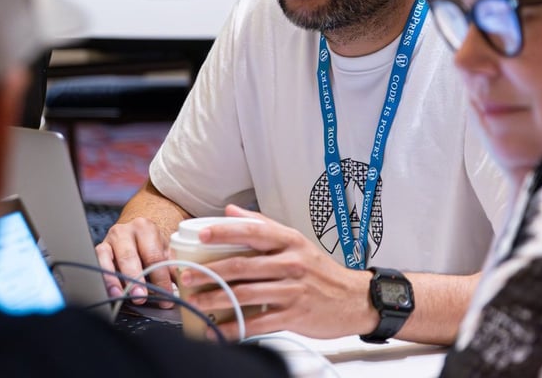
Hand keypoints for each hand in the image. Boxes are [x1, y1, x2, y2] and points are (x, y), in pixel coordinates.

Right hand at [94, 217, 175, 307]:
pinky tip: (110, 291)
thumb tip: (181, 282)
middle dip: (135, 278)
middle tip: (141, 296)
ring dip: (114, 279)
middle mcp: (124, 231)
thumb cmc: (151, 246)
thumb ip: (172, 266)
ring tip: (121, 295)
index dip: (160, 278)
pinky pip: (97, 263)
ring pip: (107, 258)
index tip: (166, 295)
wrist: (135, 234)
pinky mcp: (98, 250)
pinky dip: (103, 279)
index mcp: (145, 228)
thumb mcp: (165, 251)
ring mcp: (108, 240)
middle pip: (129, 256)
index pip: (154, 256)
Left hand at [177, 204, 374, 339]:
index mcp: (289, 241)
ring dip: (216, 299)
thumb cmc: (321, 270)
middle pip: (243, 265)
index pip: (253, 231)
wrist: (355, 300)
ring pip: (246, 294)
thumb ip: (263, 225)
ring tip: (195, 302)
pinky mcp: (294, 315)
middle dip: (209, 271)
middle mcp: (291, 263)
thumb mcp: (296, 241)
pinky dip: (235, 327)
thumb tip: (231, 211)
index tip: (201, 235)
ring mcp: (292, 290)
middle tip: (186, 275)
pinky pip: (258, 322)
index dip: (225, 232)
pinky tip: (218, 329)